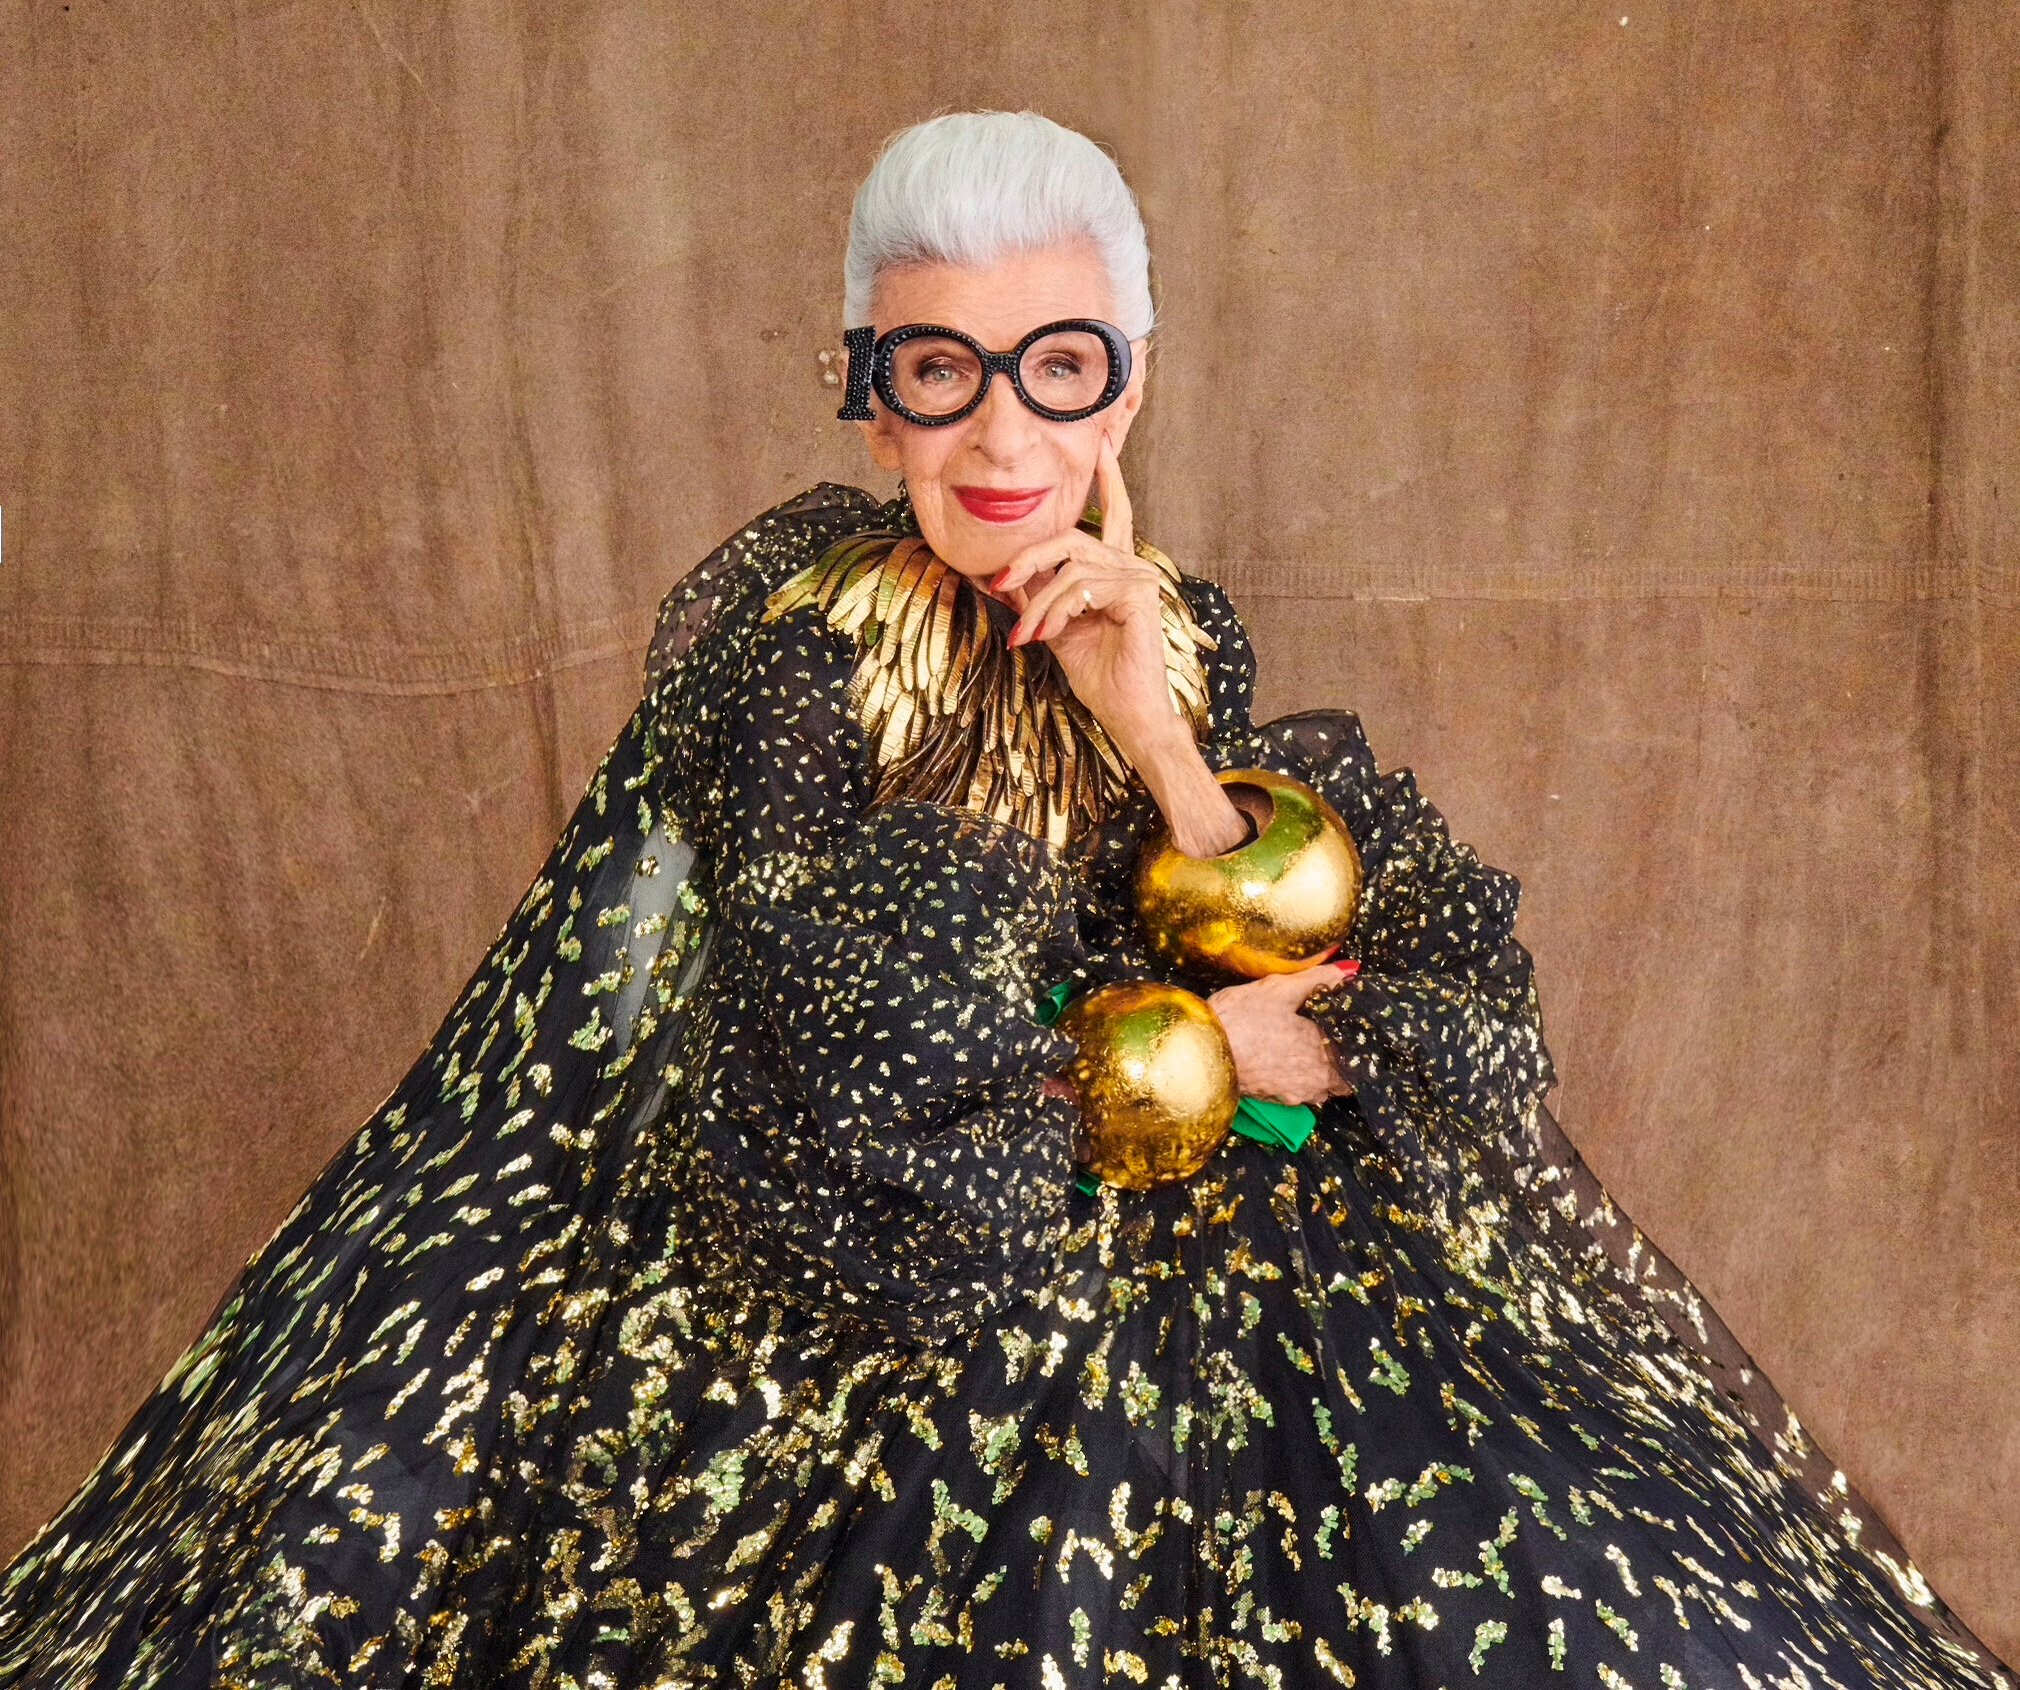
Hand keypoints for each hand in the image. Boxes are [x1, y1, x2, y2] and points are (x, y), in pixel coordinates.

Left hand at [990, 432, 1183, 758]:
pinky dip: (1056, 611)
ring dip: (1037, 603)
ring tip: (1026, 635)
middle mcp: (1132, 567)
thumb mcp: (1055, 628)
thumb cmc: (1098, 675)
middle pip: (1071, 539)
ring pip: (1070, 567)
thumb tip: (1001, 574)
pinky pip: (1082, 586)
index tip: (1102, 446)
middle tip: (998, 580)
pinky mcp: (1140, 594)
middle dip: (1028, 558)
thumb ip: (1036, 596)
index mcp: (1116, 570)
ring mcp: (1139, 577)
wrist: (1125, 712)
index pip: (1114, 515)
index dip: (1110, 481)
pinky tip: (1050, 636)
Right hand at [1208, 965, 1355, 1107]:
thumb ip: (1320, 978)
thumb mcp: (1281, 989)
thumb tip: (1350, 970)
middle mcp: (1314, 1082)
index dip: (1361, 1046)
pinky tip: (1288, 1056)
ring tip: (1313, 1045)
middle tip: (1336, 1035)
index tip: (1357, 1031)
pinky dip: (1301, 1076)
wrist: (1201, 1048)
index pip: (1360, 1061)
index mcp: (1324, 1055)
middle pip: (1344, 1078)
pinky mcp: (1274, 1098)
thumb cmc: (1241, 1019)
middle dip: (1343, 1060)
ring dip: (1322, 1071)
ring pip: (1322, 1087)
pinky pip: (1301, 1091)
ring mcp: (1294, 1094)